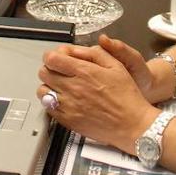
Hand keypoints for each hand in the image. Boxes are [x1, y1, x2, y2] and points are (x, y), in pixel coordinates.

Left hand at [38, 41, 161, 150]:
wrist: (132, 125)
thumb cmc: (127, 96)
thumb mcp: (117, 66)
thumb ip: (95, 53)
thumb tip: (76, 50)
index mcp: (84, 72)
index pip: (51, 59)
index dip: (52, 56)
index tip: (57, 58)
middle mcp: (73, 88)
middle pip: (44, 73)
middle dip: (50, 69)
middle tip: (59, 72)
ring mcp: (68, 105)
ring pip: (42, 91)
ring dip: (49, 86)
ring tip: (60, 87)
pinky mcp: (68, 120)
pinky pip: (48, 108)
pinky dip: (52, 102)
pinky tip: (64, 101)